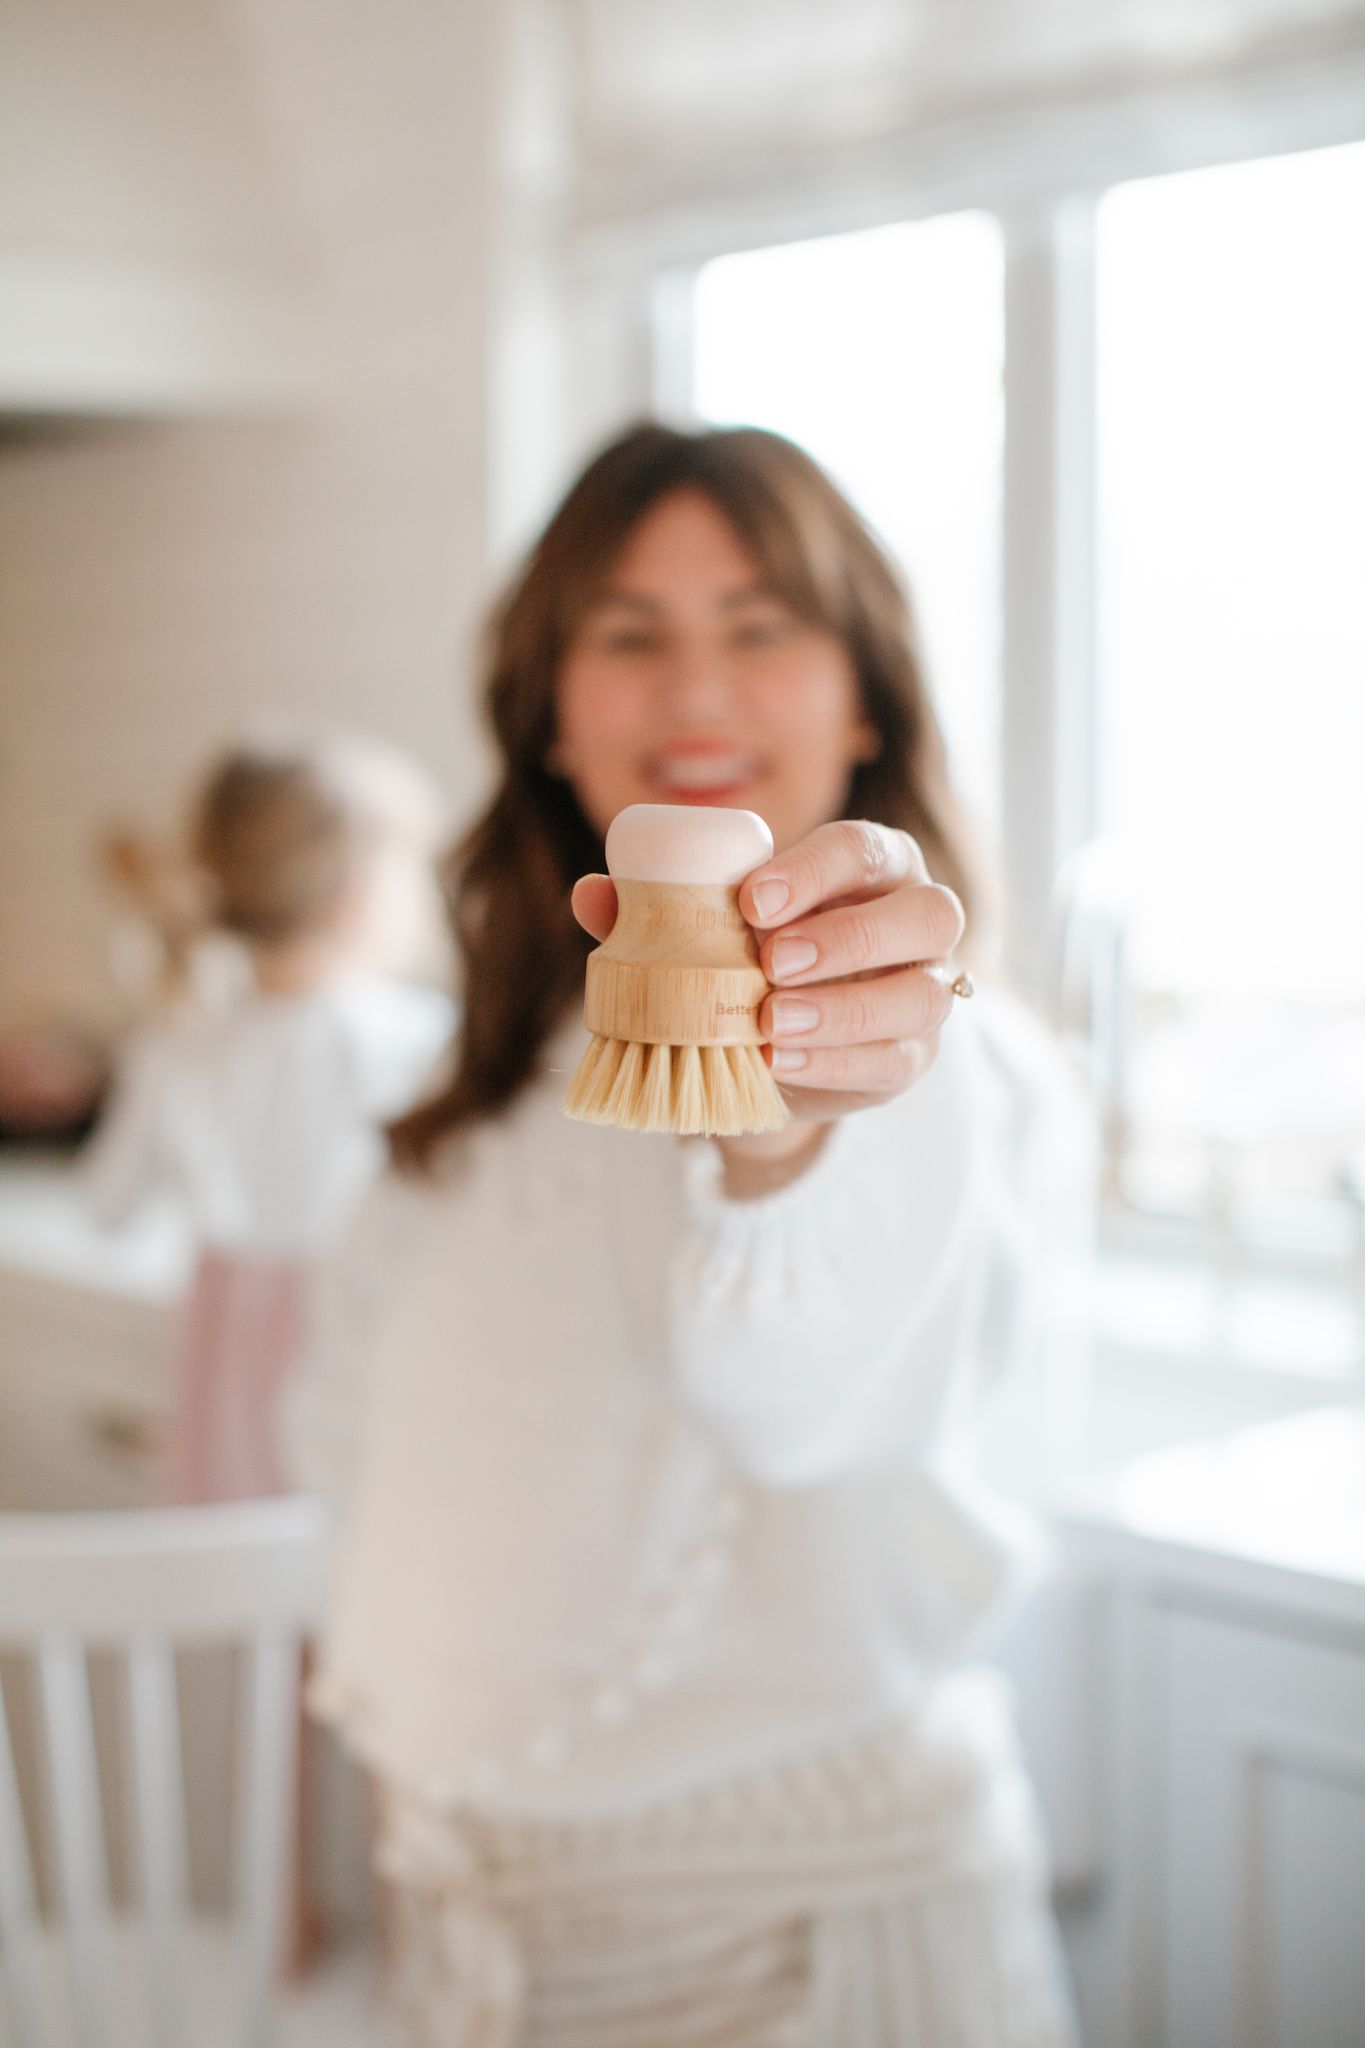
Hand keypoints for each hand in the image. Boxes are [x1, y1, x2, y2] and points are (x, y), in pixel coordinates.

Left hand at [571, 821, 965, 1171]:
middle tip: (770, 963)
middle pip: (925, 912)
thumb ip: (657, 911)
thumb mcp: (705, 930)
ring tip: (773, 1021)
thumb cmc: (745, 961)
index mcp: (872, 866)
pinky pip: (896, 1059)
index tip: (750, 901)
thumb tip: (593, 894)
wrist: (769, 1047)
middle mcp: (917, 920)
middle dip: (846, 937)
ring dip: (845, 1008)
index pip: (862, 849)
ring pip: (920, 992)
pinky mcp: (911, 1055)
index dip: (813, 872)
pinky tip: (781, 1063)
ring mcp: (923, 991)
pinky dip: (836, 1062)